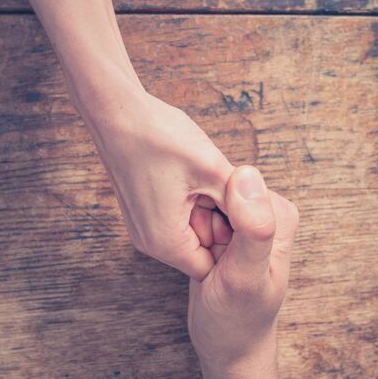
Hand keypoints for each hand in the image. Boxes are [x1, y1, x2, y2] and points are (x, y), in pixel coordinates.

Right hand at [78, 84, 234, 280]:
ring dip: (208, 209)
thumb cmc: (159, 137)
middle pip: (203, 248)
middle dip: (222, 222)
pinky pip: (177, 219)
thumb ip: (240, 199)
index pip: (214, 265)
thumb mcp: (212, 169)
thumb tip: (263, 212)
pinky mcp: (142, 213)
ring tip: (208, 177)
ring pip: (192, 232)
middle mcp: (150, 243)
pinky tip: (193, 175)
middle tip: (225, 186)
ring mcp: (143, 228)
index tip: (242, 209)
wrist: (114, 113)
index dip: (235, 239)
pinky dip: (193, 202)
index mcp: (167, 242)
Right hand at [187, 165, 298, 378]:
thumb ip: (253, 228)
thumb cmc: (237, 321)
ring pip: (200, 202)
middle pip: (214, 189)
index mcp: (279, 216)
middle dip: (201, 220)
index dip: (212, 211)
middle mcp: (264, 214)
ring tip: (206, 260)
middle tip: (211, 256)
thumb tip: (246, 173)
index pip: (233, 184)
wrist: (227, 348)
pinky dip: (188, 235)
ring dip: (192, 229)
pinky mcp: (223, 232)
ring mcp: (241, 222)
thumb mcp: (244, 277)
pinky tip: (199, 258)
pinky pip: (193, 216)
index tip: (216, 246)